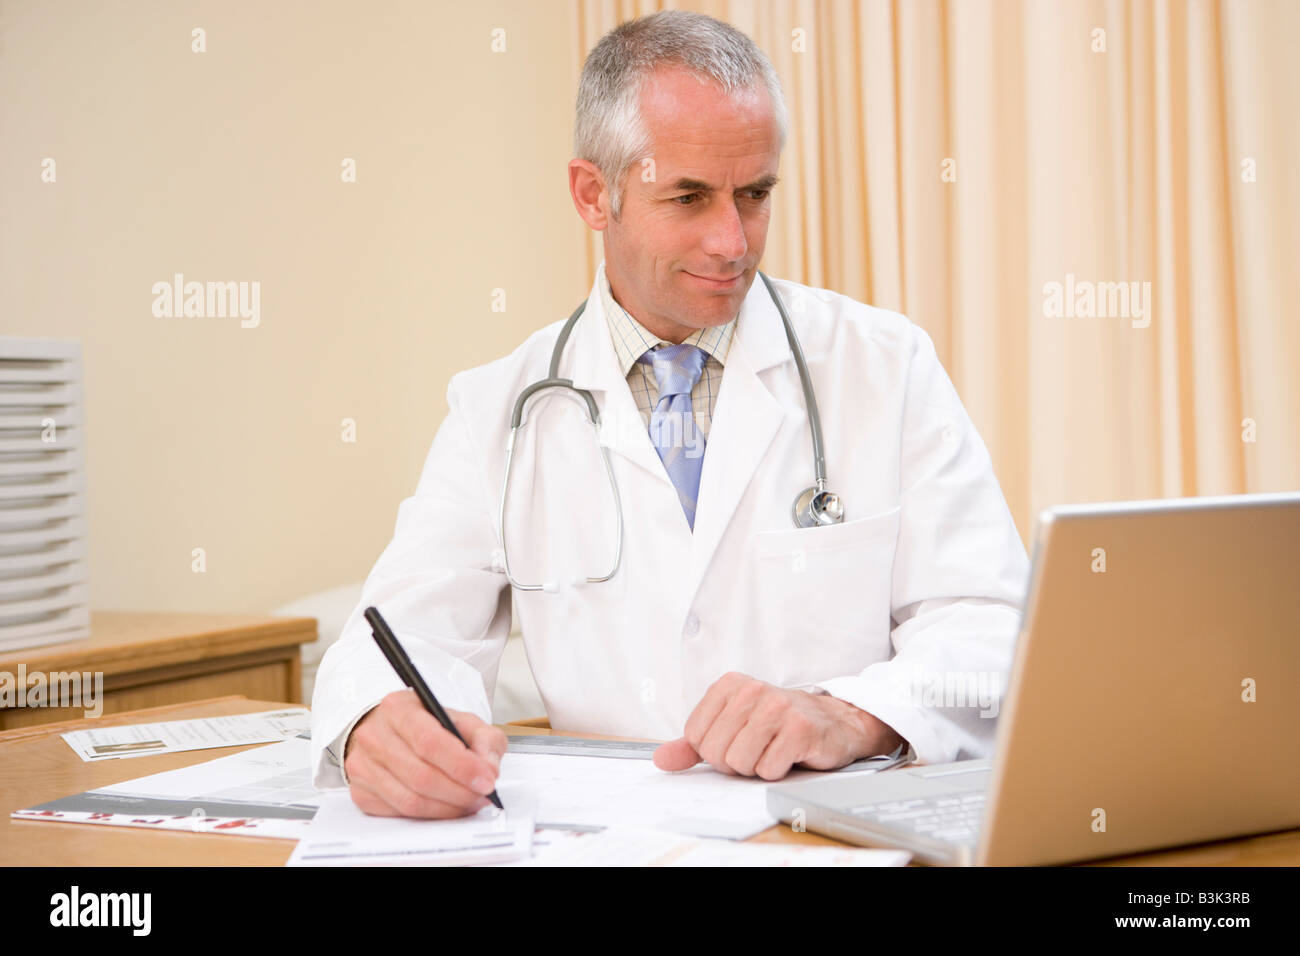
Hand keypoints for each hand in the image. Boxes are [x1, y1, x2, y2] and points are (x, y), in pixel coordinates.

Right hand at [343, 689, 506, 817]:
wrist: (391, 732)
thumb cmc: (427, 725)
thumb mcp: (462, 720)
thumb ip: (484, 739)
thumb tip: (489, 770)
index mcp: (398, 709)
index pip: (430, 742)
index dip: (462, 766)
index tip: (487, 779)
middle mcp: (374, 736)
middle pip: (421, 776)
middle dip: (460, 792)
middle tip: (483, 795)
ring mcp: (363, 766)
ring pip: (410, 800)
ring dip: (448, 808)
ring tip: (470, 802)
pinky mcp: (361, 792)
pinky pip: (400, 813)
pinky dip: (430, 815)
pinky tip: (447, 806)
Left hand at [653, 672, 903, 779]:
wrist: (832, 722)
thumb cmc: (777, 725)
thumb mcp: (731, 727)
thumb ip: (693, 744)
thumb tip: (661, 759)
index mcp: (729, 685)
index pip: (695, 737)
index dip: (713, 751)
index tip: (735, 741)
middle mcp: (752, 690)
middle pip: (715, 751)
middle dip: (734, 762)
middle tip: (757, 749)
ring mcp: (778, 707)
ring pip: (740, 762)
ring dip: (756, 768)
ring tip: (772, 751)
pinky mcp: (800, 729)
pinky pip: (768, 770)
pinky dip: (777, 771)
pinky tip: (789, 755)